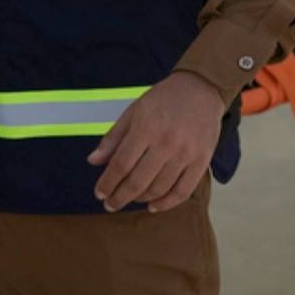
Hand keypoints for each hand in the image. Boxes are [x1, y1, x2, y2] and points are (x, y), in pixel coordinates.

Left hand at [87, 71, 224, 213]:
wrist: (201, 88)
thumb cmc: (163, 99)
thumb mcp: (133, 111)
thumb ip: (113, 138)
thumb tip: (93, 161)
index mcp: (146, 128)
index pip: (121, 164)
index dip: (107, 183)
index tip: (99, 193)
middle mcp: (166, 143)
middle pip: (137, 181)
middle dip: (119, 197)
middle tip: (110, 204)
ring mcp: (186, 154)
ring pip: (158, 189)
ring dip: (140, 199)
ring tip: (131, 199)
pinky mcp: (202, 161)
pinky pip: (183, 191)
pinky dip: (166, 204)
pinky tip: (153, 206)